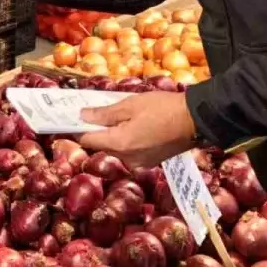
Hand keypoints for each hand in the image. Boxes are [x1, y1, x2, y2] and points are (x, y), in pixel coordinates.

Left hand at [78, 91, 196, 167]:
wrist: (196, 120)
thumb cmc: (163, 108)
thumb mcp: (130, 104)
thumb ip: (105, 113)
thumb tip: (83, 116)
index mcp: (120, 144)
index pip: (88, 140)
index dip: (77, 129)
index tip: (70, 119)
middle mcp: (128, 159)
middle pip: (102, 146)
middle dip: (97, 131)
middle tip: (95, 113)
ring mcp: (140, 163)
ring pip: (116, 150)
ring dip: (112, 136)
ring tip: (118, 117)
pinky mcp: (150, 162)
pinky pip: (130, 153)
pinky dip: (126, 141)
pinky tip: (133, 127)